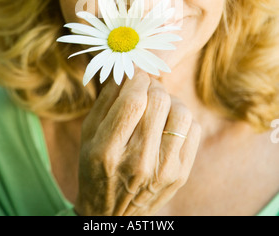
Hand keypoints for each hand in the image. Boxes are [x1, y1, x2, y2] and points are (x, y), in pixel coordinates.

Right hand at [75, 70, 200, 215]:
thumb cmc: (95, 167)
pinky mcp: (181, 175)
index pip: (133, 100)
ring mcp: (164, 170)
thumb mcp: (88, 133)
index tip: (137, 74)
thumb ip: (106, 99)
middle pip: (159, 102)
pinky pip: (194, 128)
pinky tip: (168, 123)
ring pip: (181, 111)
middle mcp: (138, 162)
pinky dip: (182, 118)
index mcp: (108, 151)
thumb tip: (126, 69)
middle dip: (153, 85)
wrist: (112, 213)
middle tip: (146, 86)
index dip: (138, 78)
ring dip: (170, 100)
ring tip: (158, 105)